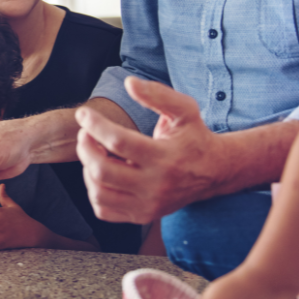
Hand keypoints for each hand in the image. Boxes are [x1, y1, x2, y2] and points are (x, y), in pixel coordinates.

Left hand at [75, 77, 225, 222]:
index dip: (95, 125)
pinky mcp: (142, 216)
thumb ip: (158, 94)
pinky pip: (104, 210)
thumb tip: (129, 83)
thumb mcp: (185, 109)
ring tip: (94, 152)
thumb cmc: (194, 136)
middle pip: (103, 170)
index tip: (83, 114)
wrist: (214, 172)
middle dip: (85, 148)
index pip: (119, 141)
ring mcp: (148, 205)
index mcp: (166, 158)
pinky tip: (101, 173)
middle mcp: (156, 186)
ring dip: (87, 169)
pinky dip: (94, 190)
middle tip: (85, 133)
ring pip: (99, 193)